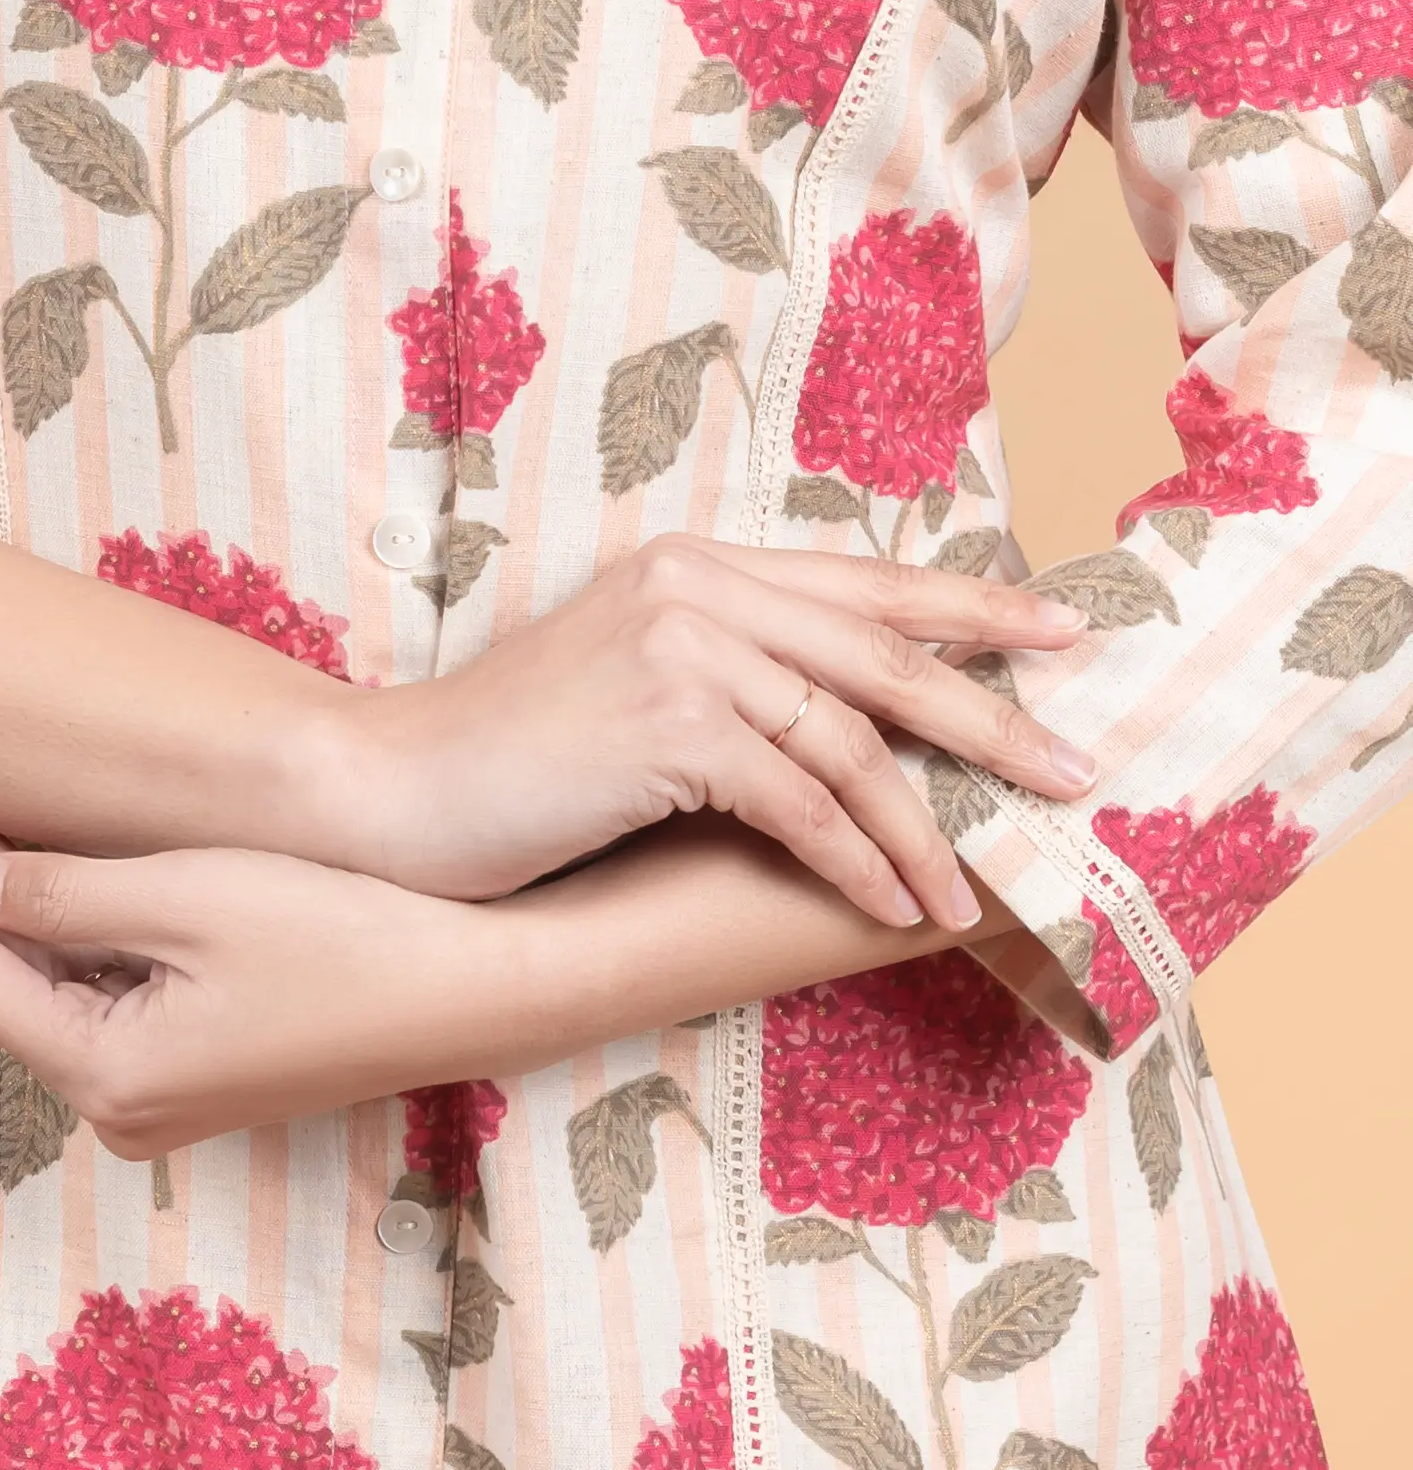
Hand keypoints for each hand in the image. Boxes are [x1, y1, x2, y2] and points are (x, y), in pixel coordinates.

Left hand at [0, 785, 542, 1157]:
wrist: (478, 985)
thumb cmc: (344, 934)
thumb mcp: (190, 897)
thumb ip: (63, 897)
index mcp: (106, 1075)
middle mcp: (121, 1109)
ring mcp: (162, 1099)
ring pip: (46, 987)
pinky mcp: (200, 1072)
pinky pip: (99, 995)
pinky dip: (60, 931)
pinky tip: (33, 868)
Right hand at [332, 536, 1093, 930]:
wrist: (393, 787)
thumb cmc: (517, 756)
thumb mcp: (639, 686)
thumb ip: (738, 676)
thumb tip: (862, 729)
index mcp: (699, 565)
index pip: (866, 581)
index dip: (973, 605)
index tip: (1065, 633)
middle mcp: (698, 585)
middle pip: (884, 652)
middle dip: (992, 716)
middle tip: (1078, 770)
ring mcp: (683, 645)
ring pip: (852, 739)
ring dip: (925, 827)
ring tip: (973, 892)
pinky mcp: (667, 721)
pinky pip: (800, 800)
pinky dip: (857, 857)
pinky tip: (893, 904)